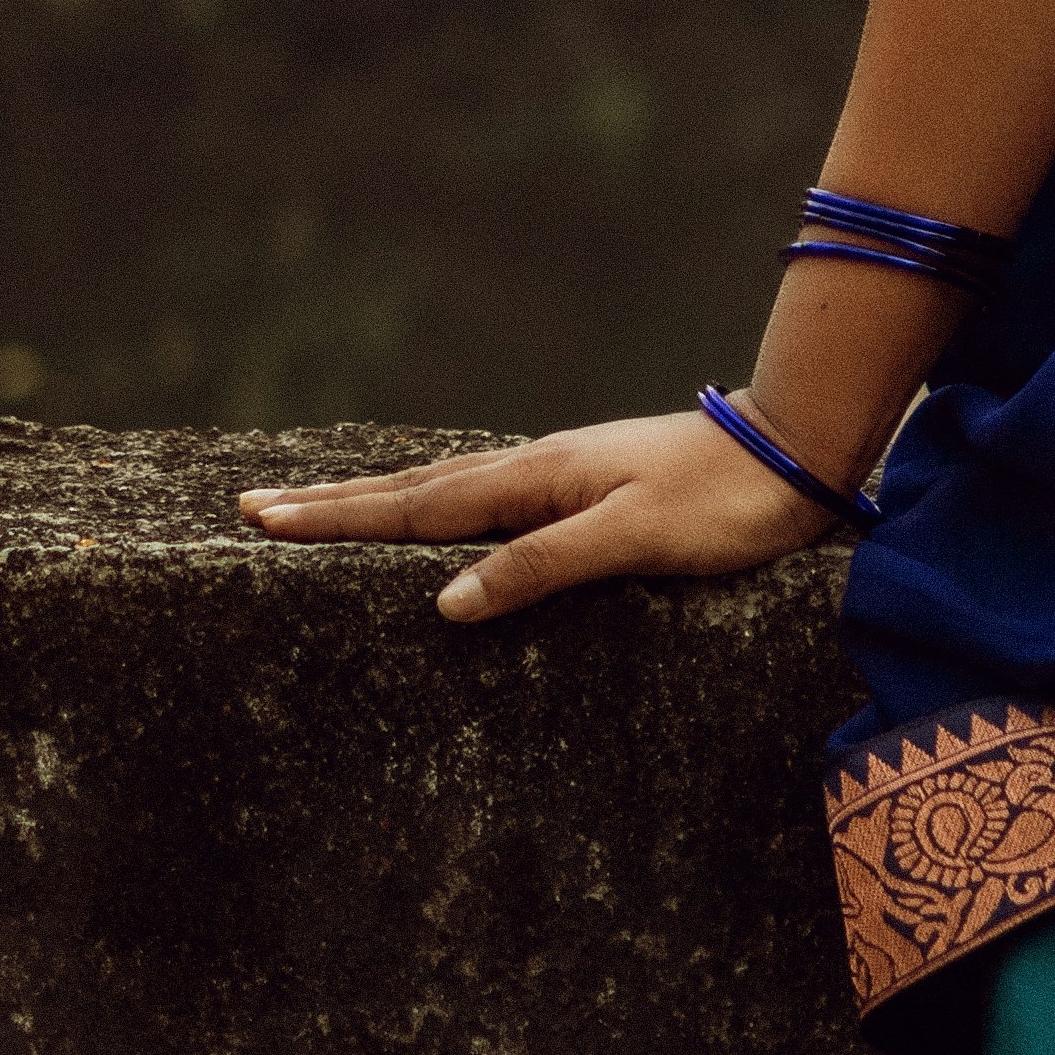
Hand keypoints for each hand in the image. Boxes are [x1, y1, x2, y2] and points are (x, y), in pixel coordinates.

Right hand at [238, 410, 846, 623]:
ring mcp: (562, 473)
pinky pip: (488, 497)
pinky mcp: (590, 486)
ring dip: (377, 500)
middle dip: (332, 505)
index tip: (262, 520)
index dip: (337, 520)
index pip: (414, 507)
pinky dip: (437, 504)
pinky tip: (439, 514)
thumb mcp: (633, 539)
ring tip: (318, 506)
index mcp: (536, 479)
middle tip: (255, 509)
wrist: (800, 451)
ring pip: (447, 490)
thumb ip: (540, 567)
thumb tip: (446, 602)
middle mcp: (537, 468)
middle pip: (413, 491)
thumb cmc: (726, 502)